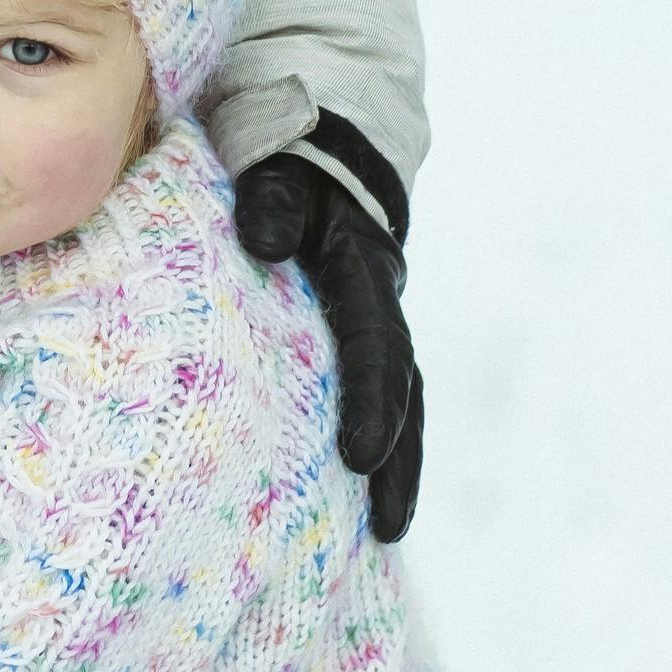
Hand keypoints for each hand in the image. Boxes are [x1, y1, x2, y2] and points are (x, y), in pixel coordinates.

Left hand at [229, 119, 424, 541]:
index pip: (377, 345)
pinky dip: (362, 442)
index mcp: (363, 271)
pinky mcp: (345, 335)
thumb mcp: (278, 166)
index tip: (359, 457)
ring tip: (379, 533)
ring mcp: (367, 322)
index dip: (372, 400)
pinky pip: (361, 395)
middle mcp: (377, 304)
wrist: (312, 137)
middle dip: (399, 461)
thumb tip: (269, 245)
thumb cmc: (286, 156)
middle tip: (386, 527)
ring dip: (391, 465)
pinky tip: (341, 498)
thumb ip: (272, 200)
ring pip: (395, 402)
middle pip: (403, 393)